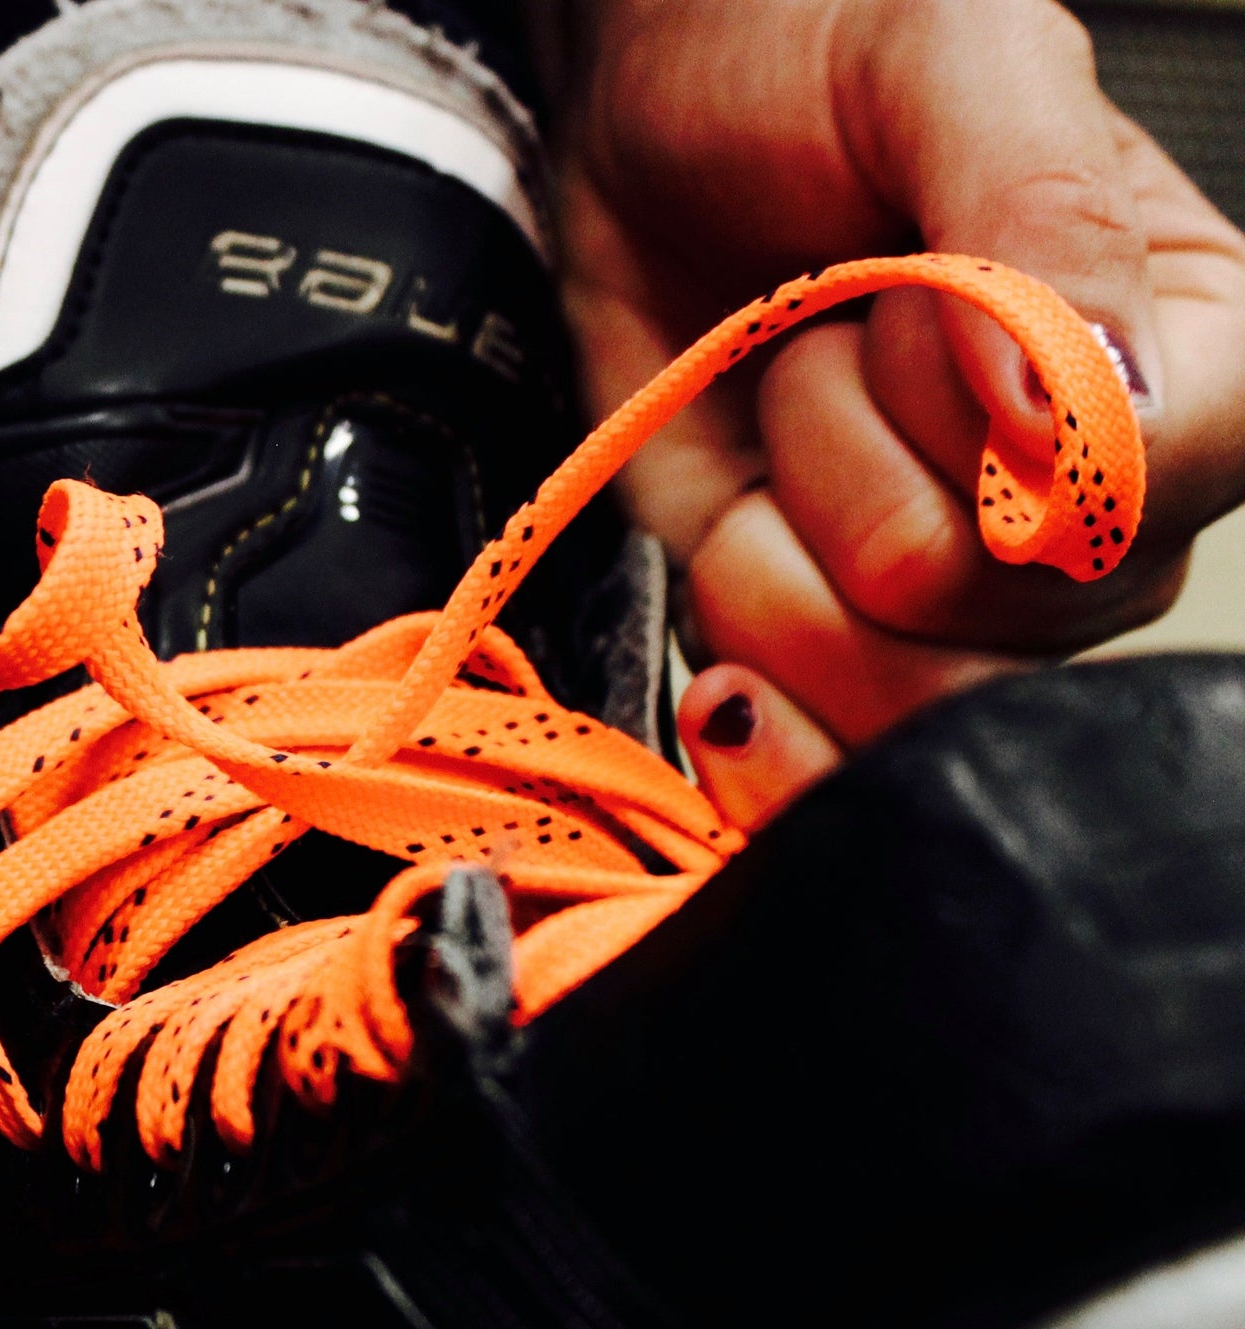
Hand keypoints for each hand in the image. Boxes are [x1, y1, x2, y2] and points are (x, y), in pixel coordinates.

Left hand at [558, 0, 1244, 823]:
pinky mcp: (831, 653)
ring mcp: (957, 614)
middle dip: (839, 470)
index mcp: (1188, 373)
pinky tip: (739, 538)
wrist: (657, 133)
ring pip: (875, 699)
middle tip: (821, 343)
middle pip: (977, 628)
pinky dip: (732, 646)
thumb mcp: (942, 58)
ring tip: (778, 419)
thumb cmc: (806, 62)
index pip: (1123, 504)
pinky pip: (791, 744)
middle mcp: (1092, 526)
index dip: (976, 425)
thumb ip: (1038, 213)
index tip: (900, 300)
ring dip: (770, 545)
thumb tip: (1087, 422)